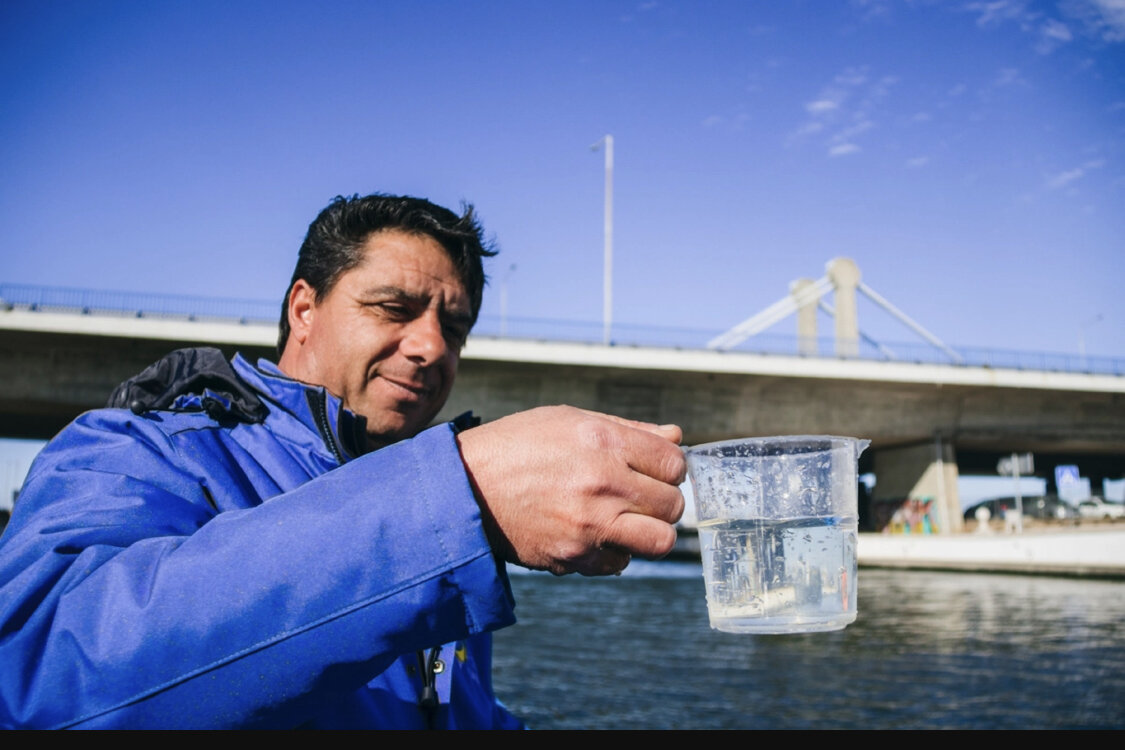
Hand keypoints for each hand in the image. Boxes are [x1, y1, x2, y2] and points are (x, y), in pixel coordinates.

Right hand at [455, 405, 685, 575]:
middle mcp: (602, 484)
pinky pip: (621, 564)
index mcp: (604, 442)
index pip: (675, 463)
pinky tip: (595, 535)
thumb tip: (675, 437)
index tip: (655, 471)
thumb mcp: (569, 420)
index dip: (670, 468)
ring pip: (660, 542)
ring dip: (649, 532)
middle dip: (662, 501)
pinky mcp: (573, 556)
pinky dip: (614, 553)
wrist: (463, 488)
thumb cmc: (515, 446)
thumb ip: (628, 430)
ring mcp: (590, 524)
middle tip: (640, 497)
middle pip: (673, 505)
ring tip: (627, 520)